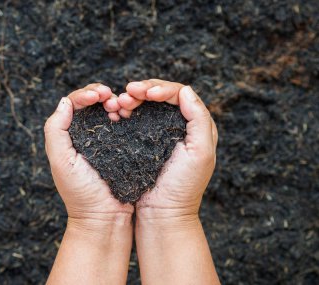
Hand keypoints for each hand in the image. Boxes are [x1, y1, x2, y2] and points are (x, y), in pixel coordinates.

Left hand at [44, 83, 133, 229]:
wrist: (106, 217)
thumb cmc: (80, 192)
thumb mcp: (61, 160)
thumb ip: (56, 129)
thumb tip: (65, 101)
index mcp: (69, 135)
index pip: (74, 104)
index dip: (85, 94)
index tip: (98, 95)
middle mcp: (87, 135)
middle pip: (92, 103)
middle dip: (100, 94)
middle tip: (109, 96)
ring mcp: (107, 140)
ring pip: (109, 111)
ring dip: (114, 102)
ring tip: (120, 106)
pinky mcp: (124, 147)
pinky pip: (125, 124)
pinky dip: (126, 115)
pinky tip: (128, 115)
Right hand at [117, 79, 217, 222]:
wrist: (163, 213)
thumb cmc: (183, 186)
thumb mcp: (200, 152)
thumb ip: (199, 118)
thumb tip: (185, 90)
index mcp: (197, 125)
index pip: (179, 95)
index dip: (161, 88)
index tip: (144, 93)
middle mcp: (180, 125)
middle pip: (162, 95)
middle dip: (144, 89)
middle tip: (128, 92)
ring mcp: (161, 132)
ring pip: (148, 104)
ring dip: (134, 98)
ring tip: (121, 102)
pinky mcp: (145, 141)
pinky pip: (137, 118)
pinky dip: (128, 111)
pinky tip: (118, 111)